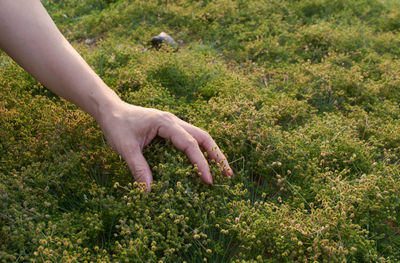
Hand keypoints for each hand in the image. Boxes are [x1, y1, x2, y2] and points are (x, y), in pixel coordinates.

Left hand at [97, 101, 233, 189]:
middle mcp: (174, 121)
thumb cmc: (117, 125)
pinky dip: (200, 151)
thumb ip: (138, 167)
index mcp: (165, 123)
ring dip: (212, 152)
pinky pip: (190, 139)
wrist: (110, 109)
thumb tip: (149, 192)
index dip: (201, 163)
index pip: (189, 144)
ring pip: (200, 136)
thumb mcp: (125, 147)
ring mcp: (174, 123)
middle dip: (217, 155)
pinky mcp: (170, 129)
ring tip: (223, 170)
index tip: (208, 181)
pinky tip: (203, 163)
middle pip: (203, 137)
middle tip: (229, 174)